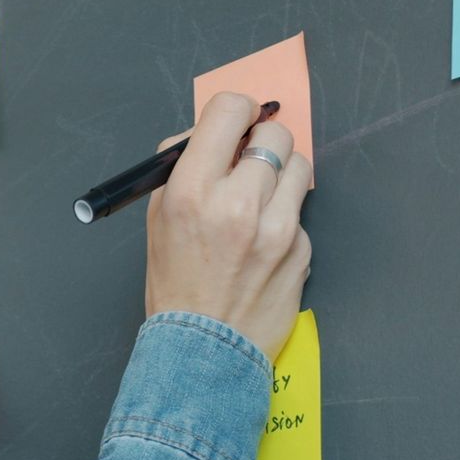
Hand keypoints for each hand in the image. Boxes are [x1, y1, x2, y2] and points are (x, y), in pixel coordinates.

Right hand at [143, 91, 313, 360]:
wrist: (202, 350)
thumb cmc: (176, 286)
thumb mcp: (158, 219)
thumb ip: (182, 169)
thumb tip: (210, 134)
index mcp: (192, 191)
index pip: (228, 111)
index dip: (236, 109)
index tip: (238, 119)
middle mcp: (237, 204)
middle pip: (273, 133)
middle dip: (263, 140)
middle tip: (253, 158)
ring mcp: (276, 229)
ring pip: (299, 166)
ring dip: (282, 175)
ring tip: (262, 199)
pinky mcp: (301, 250)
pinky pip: (301, 214)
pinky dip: (286, 220)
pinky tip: (264, 244)